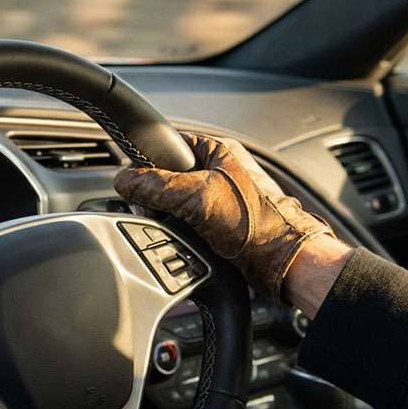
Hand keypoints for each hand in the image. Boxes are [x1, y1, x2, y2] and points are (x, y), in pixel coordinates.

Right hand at [114, 131, 336, 299]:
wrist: (283, 263)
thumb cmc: (258, 223)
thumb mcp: (197, 197)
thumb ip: (155, 186)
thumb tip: (123, 180)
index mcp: (218, 150)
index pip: (168, 145)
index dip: (148, 162)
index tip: (136, 182)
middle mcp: (219, 171)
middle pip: (167, 177)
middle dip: (157, 197)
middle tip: (157, 210)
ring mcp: (219, 199)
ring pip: (175, 204)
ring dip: (168, 218)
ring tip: (177, 228)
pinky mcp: (219, 225)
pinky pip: (186, 224)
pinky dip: (179, 233)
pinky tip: (185, 241)